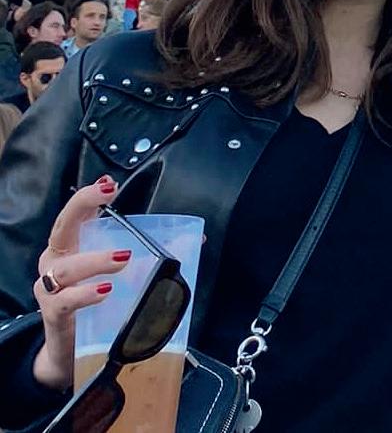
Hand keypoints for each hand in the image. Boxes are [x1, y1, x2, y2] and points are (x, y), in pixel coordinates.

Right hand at [31, 176, 132, 390]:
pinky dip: (85, 294)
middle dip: (81, 208)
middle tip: (109, 198)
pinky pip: (64, 301)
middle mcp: (55, 263)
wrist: (72, 352)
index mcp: (72, 247)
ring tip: (123, 258)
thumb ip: (152, 253)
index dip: (87, 197)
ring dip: (94, 260)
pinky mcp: (53, 316)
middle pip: (61, 229)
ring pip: (64, 268)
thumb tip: (198, 239)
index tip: (109, 184)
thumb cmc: (98, 301)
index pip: (74, 215)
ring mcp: (49, 290)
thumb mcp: (125, 274)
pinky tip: (104, 291)